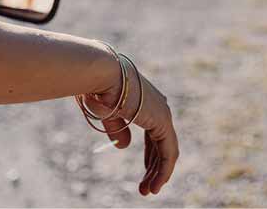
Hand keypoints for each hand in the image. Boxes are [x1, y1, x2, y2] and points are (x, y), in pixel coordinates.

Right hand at [83, 58, 178, 195]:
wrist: (100, 74)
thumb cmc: (97, 90)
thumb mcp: (107, 115)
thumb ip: (118, 130)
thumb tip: (124, 146)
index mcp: (145, 102)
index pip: (154, 134)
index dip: (149, 156)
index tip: (144, 174)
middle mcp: (158, 106)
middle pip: (161, 145)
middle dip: (154, 168)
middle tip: (146, 189)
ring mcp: (162, 113)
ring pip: (167, 151)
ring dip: (159, 174)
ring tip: (148, 192)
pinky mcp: (162, 121)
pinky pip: (169, 152)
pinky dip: (164, 171)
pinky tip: (155, 185)